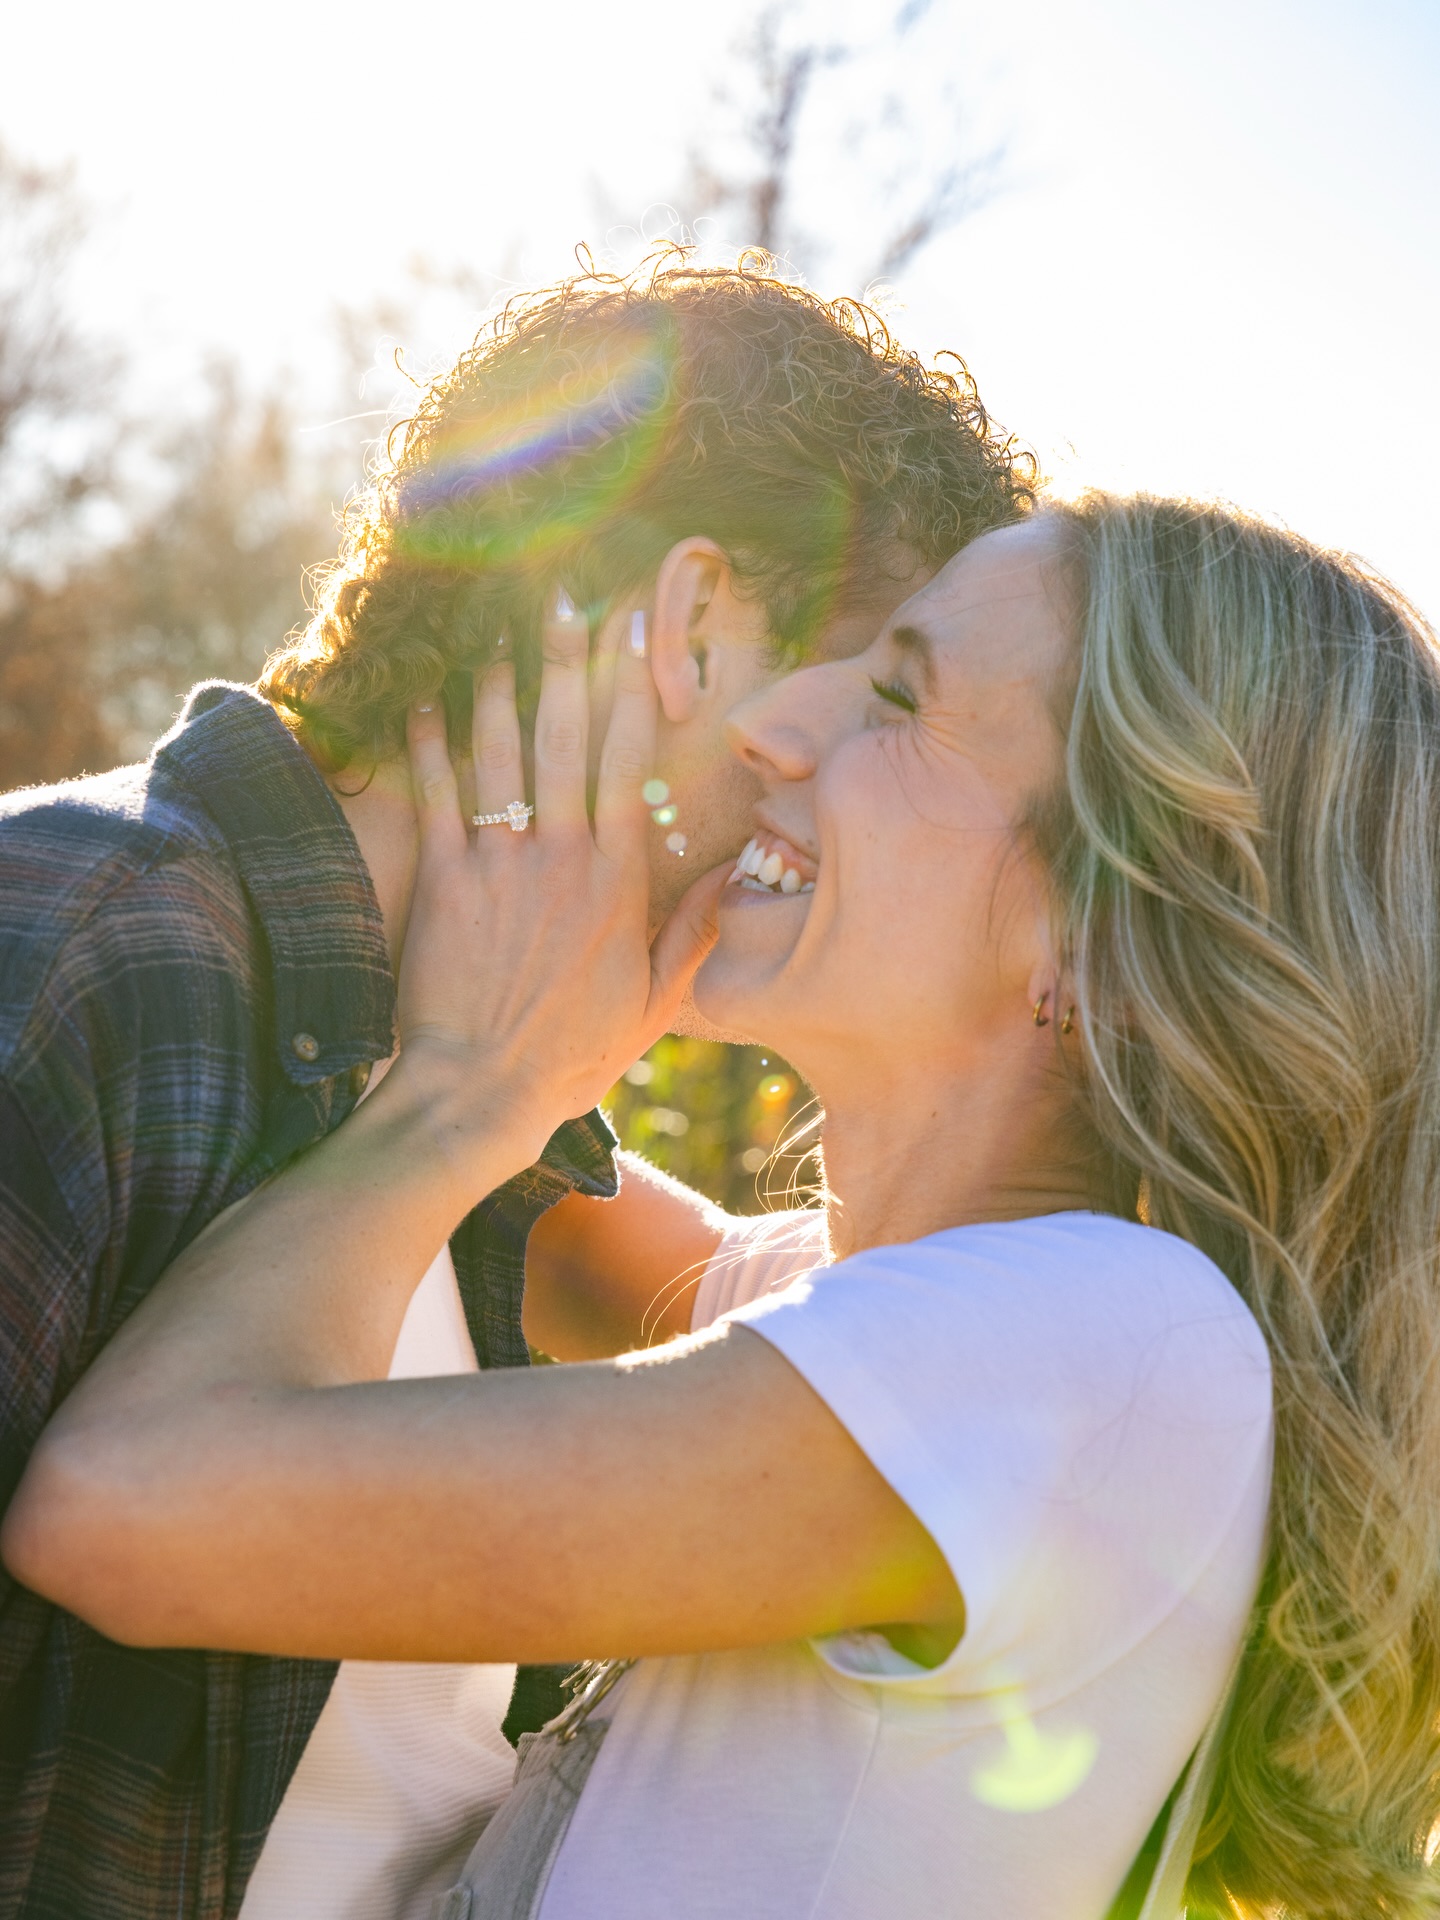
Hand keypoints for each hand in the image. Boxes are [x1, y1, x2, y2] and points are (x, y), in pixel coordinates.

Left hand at [393, 593, 724, 1161]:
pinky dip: (431, 743)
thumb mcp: (653, 1005)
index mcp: (616, 883)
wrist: (481, 1095)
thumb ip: (691, 936)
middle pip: (566, 738)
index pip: (627, 765)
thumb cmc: (570, 1057)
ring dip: (500, 685)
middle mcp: (561, 858)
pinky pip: (437, 796)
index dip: (630, 692)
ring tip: (499, 630)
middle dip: (567, 661)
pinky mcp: (444, 881)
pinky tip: (428, 696)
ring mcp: (499, 865)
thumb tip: (735, 879)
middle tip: (566, 598)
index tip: (634, 634)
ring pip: (500, 754)